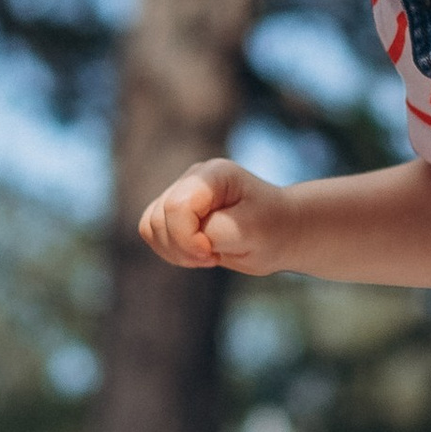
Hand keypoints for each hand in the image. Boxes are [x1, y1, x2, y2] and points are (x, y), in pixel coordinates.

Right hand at [137, 156, 293, 273]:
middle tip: (213, 256)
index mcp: (214, 175)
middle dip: (182, 248)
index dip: (187, 238)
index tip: (211, 253)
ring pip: (150, 225)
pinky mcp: (174, 210)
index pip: (177, 206)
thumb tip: (182, 236)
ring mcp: (181, 192)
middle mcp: (193, 178)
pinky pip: (151, 232)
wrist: (280, 230)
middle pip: (160, 217)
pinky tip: (197, 254)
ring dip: (174, 251)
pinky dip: (170, 250)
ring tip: (207, 255)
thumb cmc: (270, 228)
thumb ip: (212, 232)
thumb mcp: (248, 232)